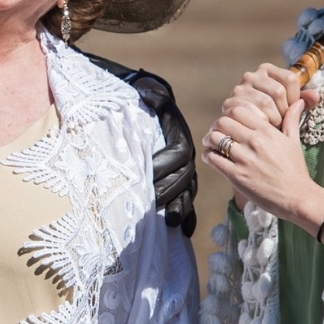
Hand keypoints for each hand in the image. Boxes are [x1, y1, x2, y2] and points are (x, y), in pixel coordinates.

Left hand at [81, 57, 198, 235]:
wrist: (136, 107)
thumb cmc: (138, 101)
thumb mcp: (145, 91)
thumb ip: (152, 92)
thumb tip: (151, 93)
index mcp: (178, 136)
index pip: (177, 153)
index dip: (164, 164)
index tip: (147, 175)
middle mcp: (184, 157)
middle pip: (183, 177)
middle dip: (168, 191)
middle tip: (152, 202)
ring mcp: (183, 174)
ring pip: (187, 192)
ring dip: (180, 207)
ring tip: (171, 221)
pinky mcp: (178, 187)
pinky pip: (187, 203)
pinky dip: (186, 217)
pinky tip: (182, 232)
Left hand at [201, 66, 323, 220]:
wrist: (297, 197)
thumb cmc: (296, 170)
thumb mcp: (294, 141)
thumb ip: (292, 119)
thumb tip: (299, 101)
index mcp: (267, 131)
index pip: (239, 110)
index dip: (230, 114)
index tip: (230, 121)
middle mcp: (254, 142)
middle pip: (223, 122)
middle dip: (217, 125)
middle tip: (217, 132)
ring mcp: (244, 158)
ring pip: (215, 138)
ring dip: (210, 140)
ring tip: (212, 144)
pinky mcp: (236, 175)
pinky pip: (213, 158)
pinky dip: (208, 155)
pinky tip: (212, 157)